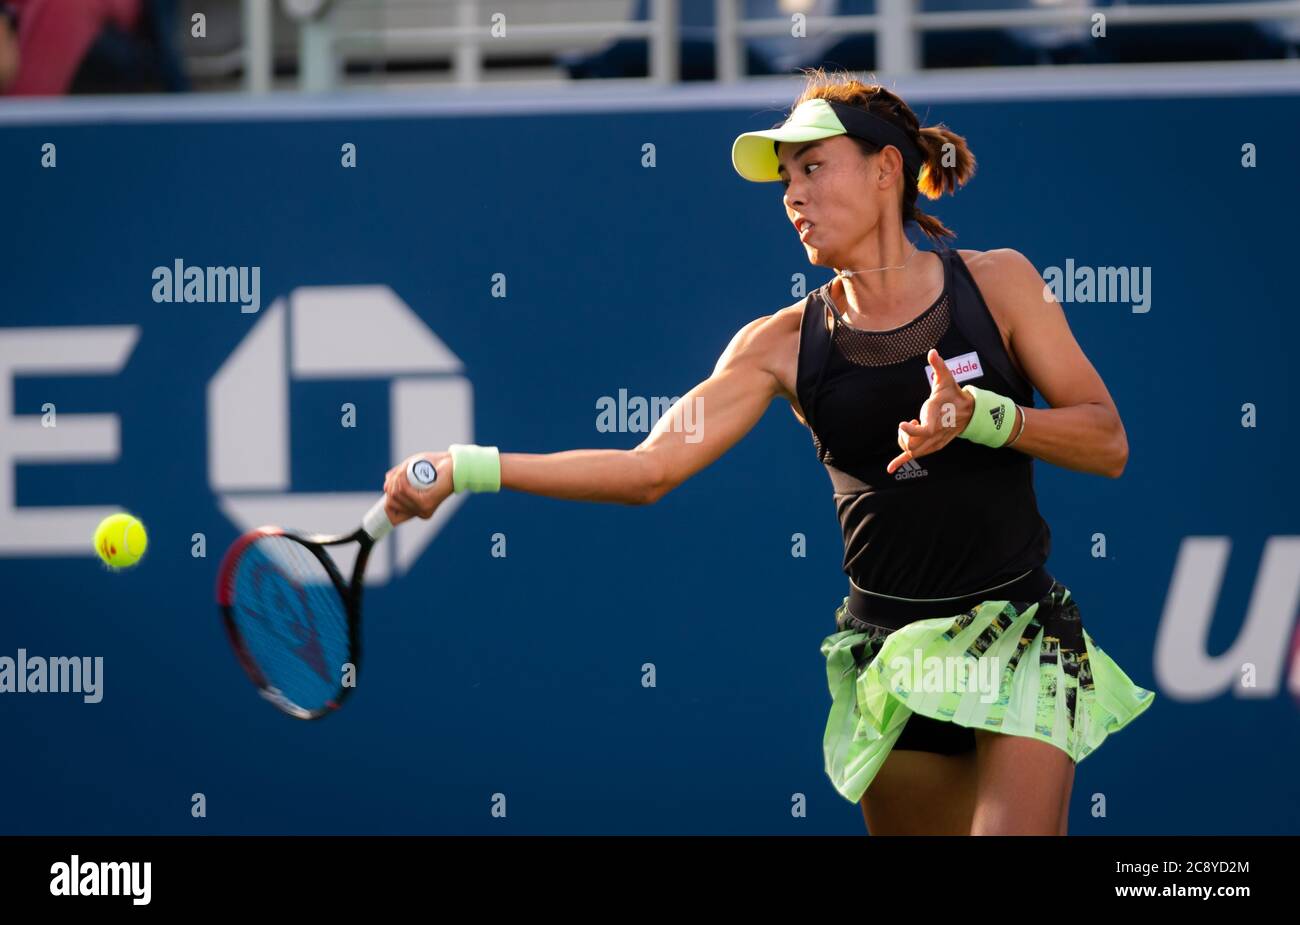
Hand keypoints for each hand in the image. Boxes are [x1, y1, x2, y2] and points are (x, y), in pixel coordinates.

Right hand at [382, 451, 453, 524]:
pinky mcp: (426, 502)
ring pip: (396, 494)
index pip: (393, 517)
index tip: (389, 489)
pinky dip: (401, 479)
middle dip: (390, 485)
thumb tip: (385, 488)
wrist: (454, 464)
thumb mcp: (410, 471)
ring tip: (405, 469)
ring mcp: (423, 509)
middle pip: (391, 501)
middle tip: (400, 472)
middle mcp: (420, 512)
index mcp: (417, 510)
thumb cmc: (434, 466)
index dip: (387, 505)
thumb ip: (397, 479)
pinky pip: (403, 491)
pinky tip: (405, 472)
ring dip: (396, 478)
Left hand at [885, 349, 973, 474]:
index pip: (924, 430)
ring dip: (905, 442)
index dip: (912, 430)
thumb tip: (933, 352)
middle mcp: (934, 434)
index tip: (904, 422)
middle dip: (905, 435)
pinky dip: (900, 462)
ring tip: (911, 428)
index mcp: (936, 419)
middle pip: (913, 443)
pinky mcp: (930, 447)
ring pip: (911, 451)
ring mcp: (932, 443)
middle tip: (910, 422)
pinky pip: (913, 457)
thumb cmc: (952, 395)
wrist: (968, 412)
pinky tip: (890, 469)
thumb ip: (939, 367)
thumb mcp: (946, 380)